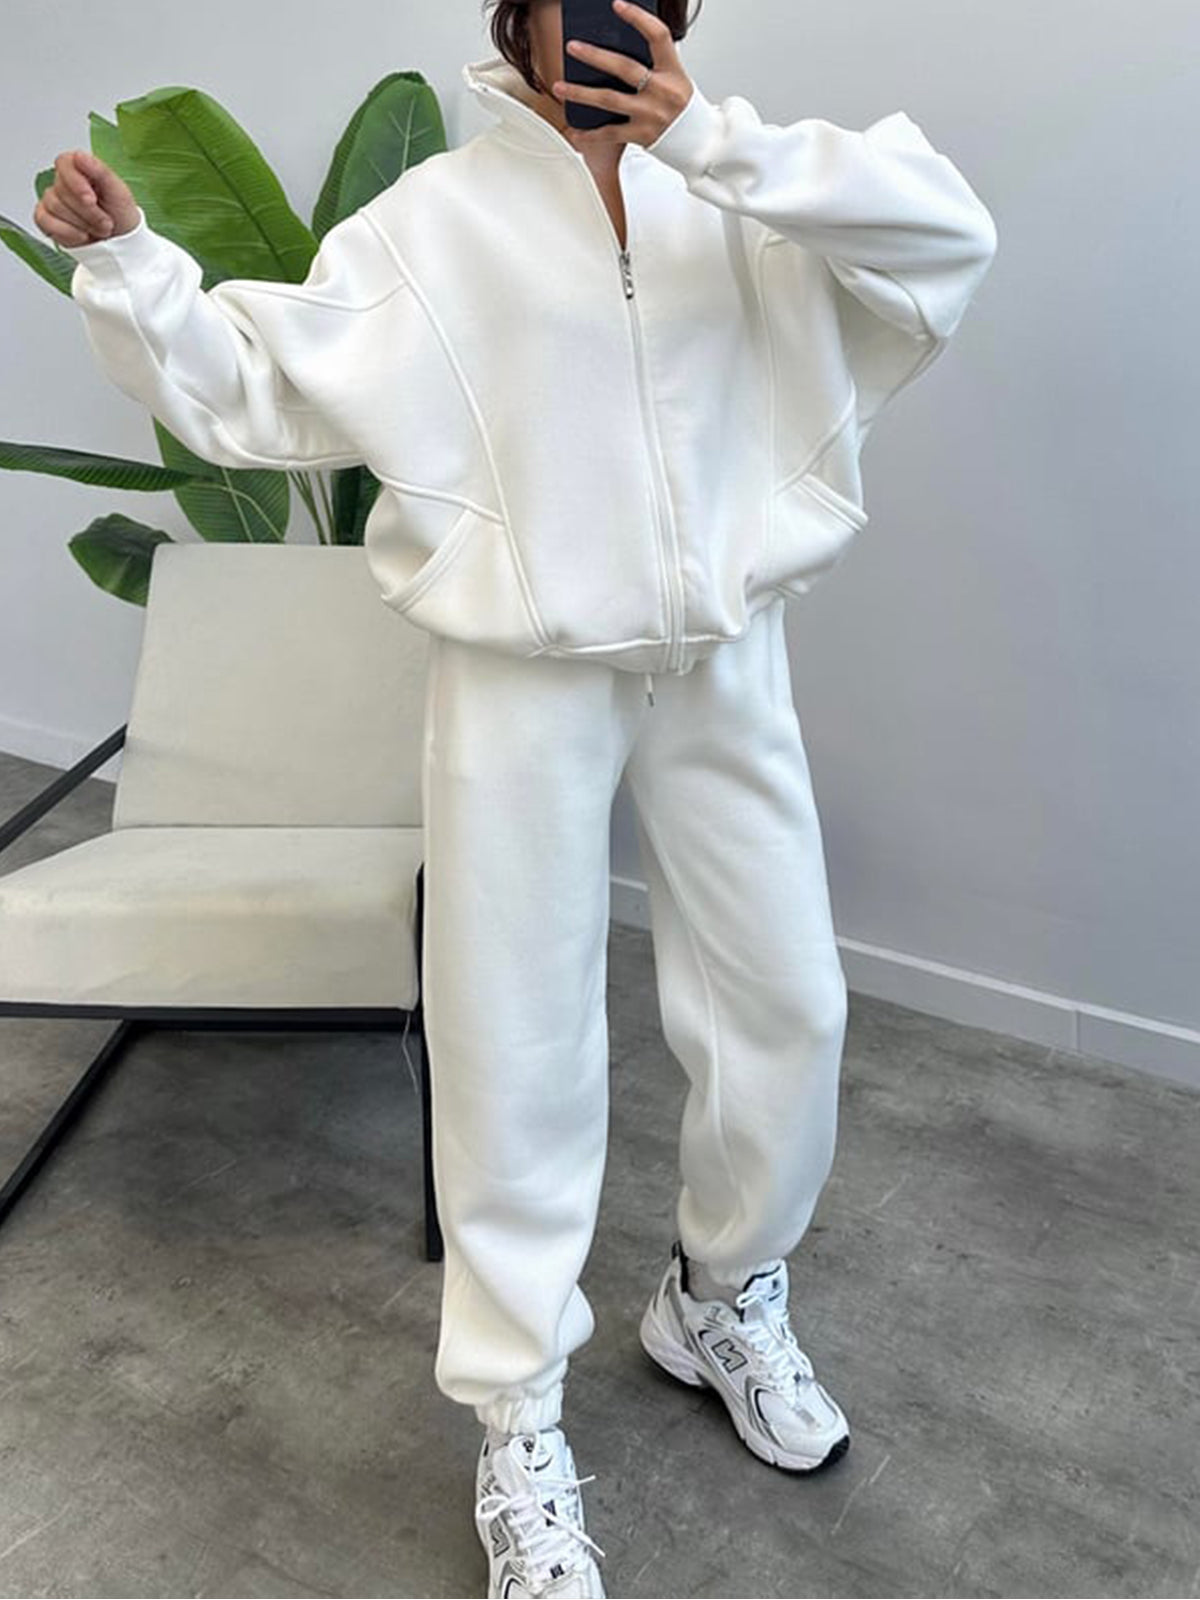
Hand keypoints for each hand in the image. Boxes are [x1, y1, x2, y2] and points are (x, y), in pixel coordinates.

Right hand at [34, 150, 139, 247]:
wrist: (121, 240)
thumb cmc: (119, 212)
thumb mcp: (118, 191)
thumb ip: (100, 171)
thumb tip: (79, 156)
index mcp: (79, 168)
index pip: (63, 163)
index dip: (75, 181)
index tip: (91, 198)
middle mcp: (62, 182)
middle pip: (61, 190)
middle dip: (88, 212)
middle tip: (106, 222)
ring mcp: (51, 200)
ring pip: (55, 207)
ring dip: (82, 224)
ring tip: (99, 229)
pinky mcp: (45, 219)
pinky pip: (44, 221)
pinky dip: (67, 233)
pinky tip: (82, 235)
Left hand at [553, 0, 693, 150]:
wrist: (700, 142)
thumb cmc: (680, 107)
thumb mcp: (674, 79)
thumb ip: (651, 65)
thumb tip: (613, 48)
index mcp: (673, 71)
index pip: (658, 36)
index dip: (638, 18)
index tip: (617, 5)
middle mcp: (662, 91)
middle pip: (624, 68)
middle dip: (595, 56)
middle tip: (572, 46)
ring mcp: (651, 114)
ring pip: (609, 100)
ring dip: (580, 93)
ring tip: (560, 87)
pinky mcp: (642, 135)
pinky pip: (610, 134)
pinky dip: (590, 135)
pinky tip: (575, 131)